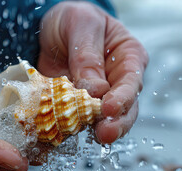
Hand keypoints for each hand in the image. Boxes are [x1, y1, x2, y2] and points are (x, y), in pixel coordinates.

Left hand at [38, 2, 147, 143]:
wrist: (50, 28)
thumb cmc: (74, 19)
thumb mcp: (81, 25)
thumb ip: (87, 55)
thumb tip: (96, 89)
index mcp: (128, 56)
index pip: (131, 81)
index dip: (123, 98)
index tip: (109, 108)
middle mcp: (119, 81)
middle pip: (127, 107)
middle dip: (117, 122)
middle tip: (105, 133)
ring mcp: (100, 97)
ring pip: (107, 120)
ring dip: (100, 130)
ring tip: (93, 138)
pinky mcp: (80, 107)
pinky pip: (81, 122)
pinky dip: (75, 130)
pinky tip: (68, 135)